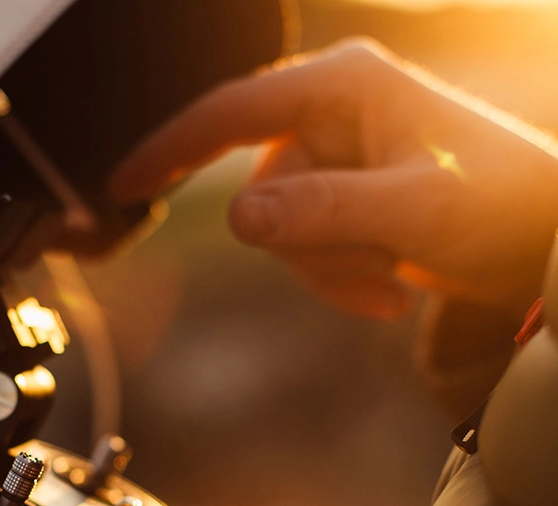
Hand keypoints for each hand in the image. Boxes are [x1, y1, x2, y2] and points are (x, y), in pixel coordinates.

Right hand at [110, 38, 557, 319]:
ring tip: (390, 278)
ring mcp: (331, 161)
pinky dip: (340, 280)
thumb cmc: (499, 201)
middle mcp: (329, 116)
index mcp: (343, 87)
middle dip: (311, 248)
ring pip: (281, 235)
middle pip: (261, 196)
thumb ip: (325, 211)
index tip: (120, 183)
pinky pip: (305, 252)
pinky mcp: (338, 199)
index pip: (231, 113)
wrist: (537, 238)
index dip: (169, 148)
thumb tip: (237, 218)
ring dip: (331, 270)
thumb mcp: (414, 207)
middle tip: (375, 265)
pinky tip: (390, 287)